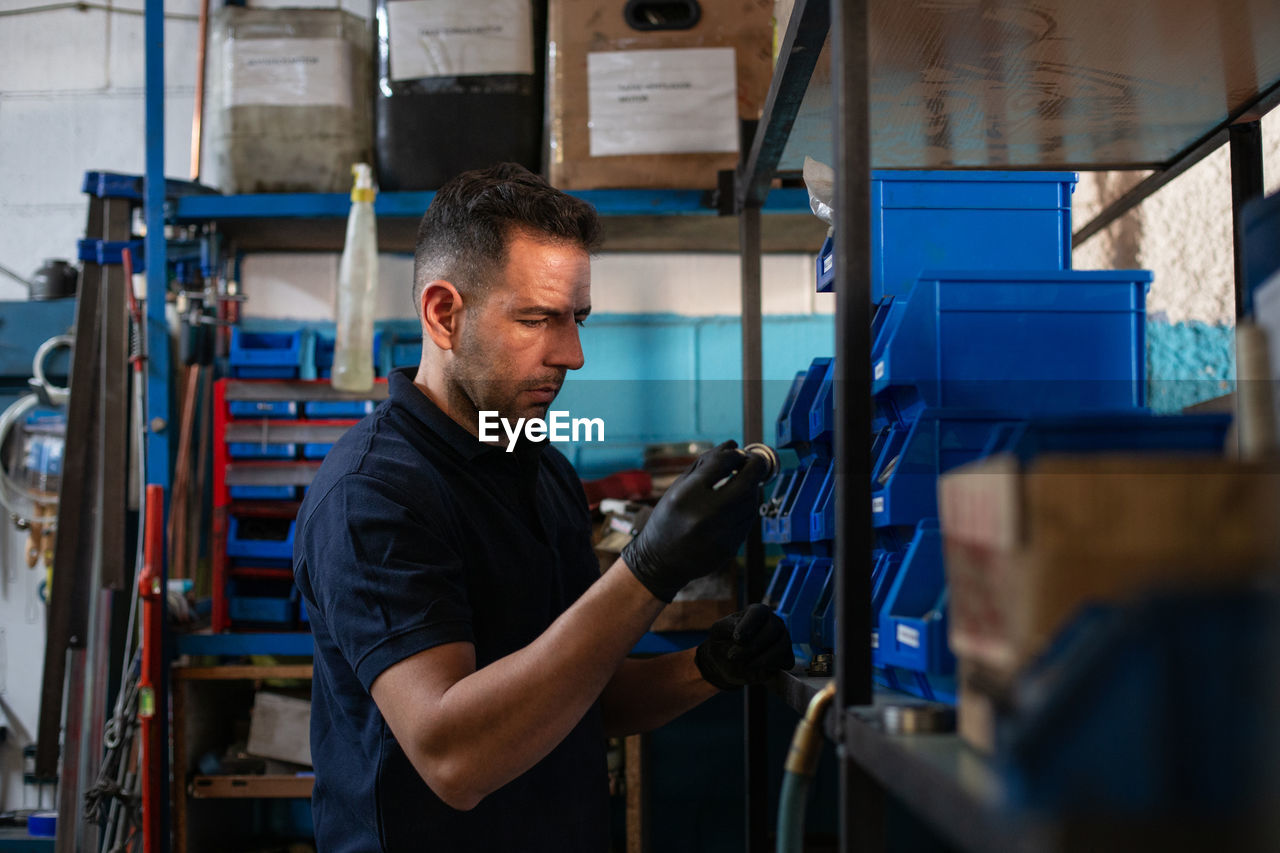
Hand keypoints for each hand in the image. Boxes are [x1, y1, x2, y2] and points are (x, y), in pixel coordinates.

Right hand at [621, 440, 767, 602]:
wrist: (661, 562)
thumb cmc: (668, 519)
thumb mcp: (679, 487)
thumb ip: (705, 464)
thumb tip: (733, 445)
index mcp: (687, 495)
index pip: (722, 464)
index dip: (735, 455)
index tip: (738, 452)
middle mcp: (705, 514)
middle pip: (746, 483)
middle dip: (756, 466)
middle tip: (755, 460)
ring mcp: (720, 534)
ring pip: (751, 502)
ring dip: (752, 487)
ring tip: (743, 482)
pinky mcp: (730, 547)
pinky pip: (748, 520)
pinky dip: (747, 507)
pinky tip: (738, 503)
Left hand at [695, 604, 794, 689]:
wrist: (726, 663)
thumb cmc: (722, 642)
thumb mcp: (717, 632)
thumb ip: (726, 626)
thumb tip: (739, 628)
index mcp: (757, 612)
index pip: (759, 612)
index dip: (748, 625)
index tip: (736, 639)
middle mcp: (774, 623)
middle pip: (773, 629)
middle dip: (752, 646)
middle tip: (733, 656)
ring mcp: (783, 639)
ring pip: (782, 647)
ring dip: (762, 659)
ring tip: (745, 665)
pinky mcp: (786, 657)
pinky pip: (786, 661)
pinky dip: (771, 667)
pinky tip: (755, 669)